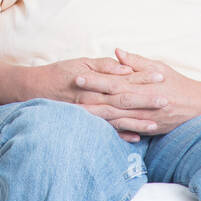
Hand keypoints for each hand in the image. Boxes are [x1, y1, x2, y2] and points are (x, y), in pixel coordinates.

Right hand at [25, 56, 161, 138]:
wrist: (34, 90)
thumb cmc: (59, 73)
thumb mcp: (81, 63)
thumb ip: (104, 66)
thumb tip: (124, 67)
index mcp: (96, 82)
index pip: (124, 80)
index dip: (143, 78)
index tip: (161, 76)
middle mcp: (94, 99)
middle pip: (125, 100)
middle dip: (146, 101)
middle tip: (166, 100)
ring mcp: (91, 113)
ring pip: (118, 119)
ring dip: (138, 121)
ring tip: (156, 123)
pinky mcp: (86, 123)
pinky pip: (107, 131)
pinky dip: (122, 134)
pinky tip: (136, 138)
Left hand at [74, 48, 200, 140]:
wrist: (200, 106)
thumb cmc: (178, 82)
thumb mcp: (159, 66)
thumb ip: (136, 61)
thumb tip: (117, 51)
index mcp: (142, 86)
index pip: (113, 82)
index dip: (94, 80)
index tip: (77, 76)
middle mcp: (142, 105)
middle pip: (110, 102)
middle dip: (89, 99)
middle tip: (69, 96)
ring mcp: (145, 120)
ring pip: (115, 119)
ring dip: (96, 116)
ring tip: (76, 114)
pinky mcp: (148, 130)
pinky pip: (127, 131)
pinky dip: (112, 131)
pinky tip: (97, 131)